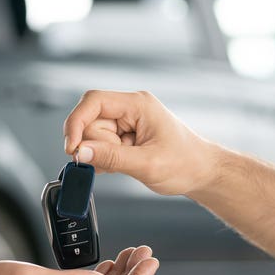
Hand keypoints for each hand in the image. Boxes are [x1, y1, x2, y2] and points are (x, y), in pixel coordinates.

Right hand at [63, 90, 217, 195]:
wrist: (202, 173)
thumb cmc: (186, 163)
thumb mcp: (147, 164)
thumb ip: (112, 158)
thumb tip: (81, 152)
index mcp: (138, 104)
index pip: (94, 101)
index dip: (77, 122)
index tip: (72, 147)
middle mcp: (130, 109)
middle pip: (91, 121)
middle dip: (95, 146)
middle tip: (114, 163)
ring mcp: (127, 122)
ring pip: (94, 136)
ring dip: (102, 155)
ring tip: (126, 165)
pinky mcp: (125, 136)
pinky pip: (101, 145)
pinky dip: (105, 159)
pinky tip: (122, 166)